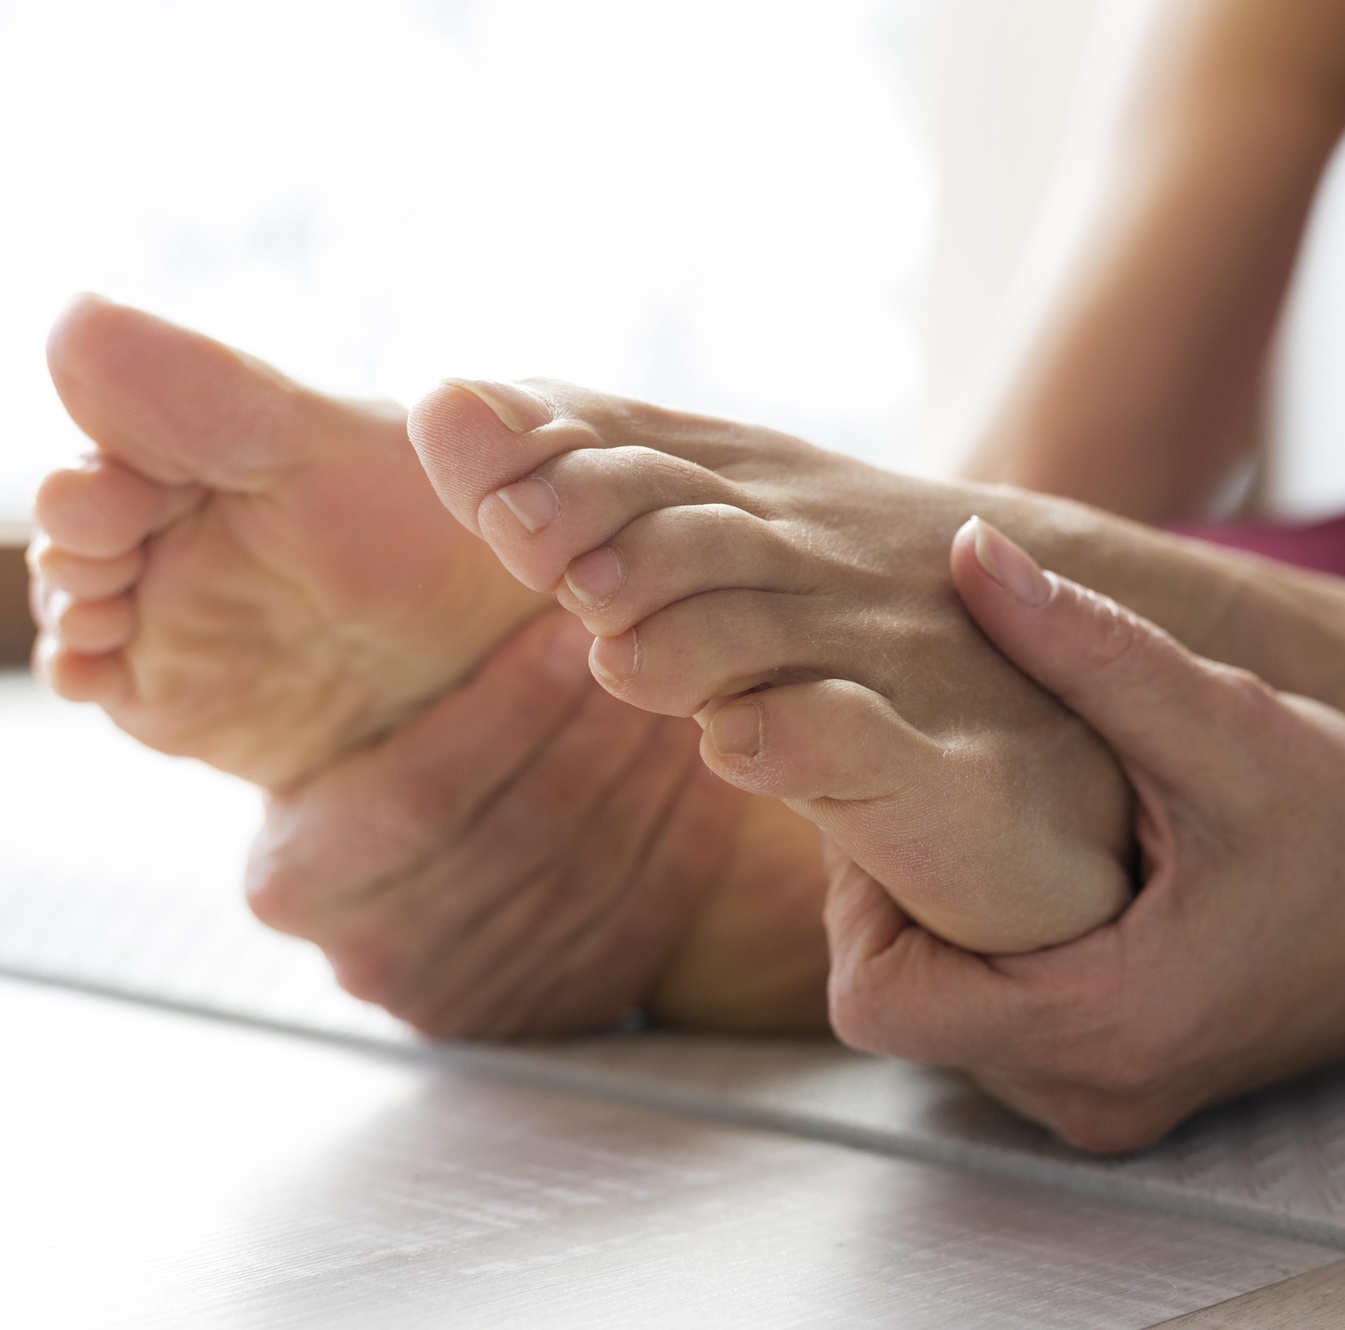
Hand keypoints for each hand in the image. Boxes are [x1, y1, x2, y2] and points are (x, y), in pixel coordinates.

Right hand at [248, 609, 830, 1036]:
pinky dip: (686, 837)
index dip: (509, 706)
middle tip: (673, 642)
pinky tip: (720, 767)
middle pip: (515, 835)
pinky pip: (637, 921)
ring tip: (709, 686)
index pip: (417, 792)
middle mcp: (370, 954)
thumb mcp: (390, 698)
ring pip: (589, 875)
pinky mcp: (549, 1019)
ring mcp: (463, 997)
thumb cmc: (426, 736)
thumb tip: (455, 486)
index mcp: (301, 871)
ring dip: (658, 775)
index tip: (575, 623)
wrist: (463, 856)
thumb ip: (406, 640)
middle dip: (603, 731)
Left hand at [824, 522, 1344, 1150]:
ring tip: (1002, 828)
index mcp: (1107, 1024)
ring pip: (951, 1026)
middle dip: (899, 900)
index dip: (859, 893)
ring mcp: (1115, 1104)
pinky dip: (1001, 957)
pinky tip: (1054, 874)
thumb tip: (967, 553)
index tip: (903, 803)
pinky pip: (1009, 1036)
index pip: (880, 1001)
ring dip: (950, 929)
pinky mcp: (1134, 1088)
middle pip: (903, 1011)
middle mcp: (1096, 1094)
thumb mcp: (1224, 721)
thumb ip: (1086, 643)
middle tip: (944, 796)